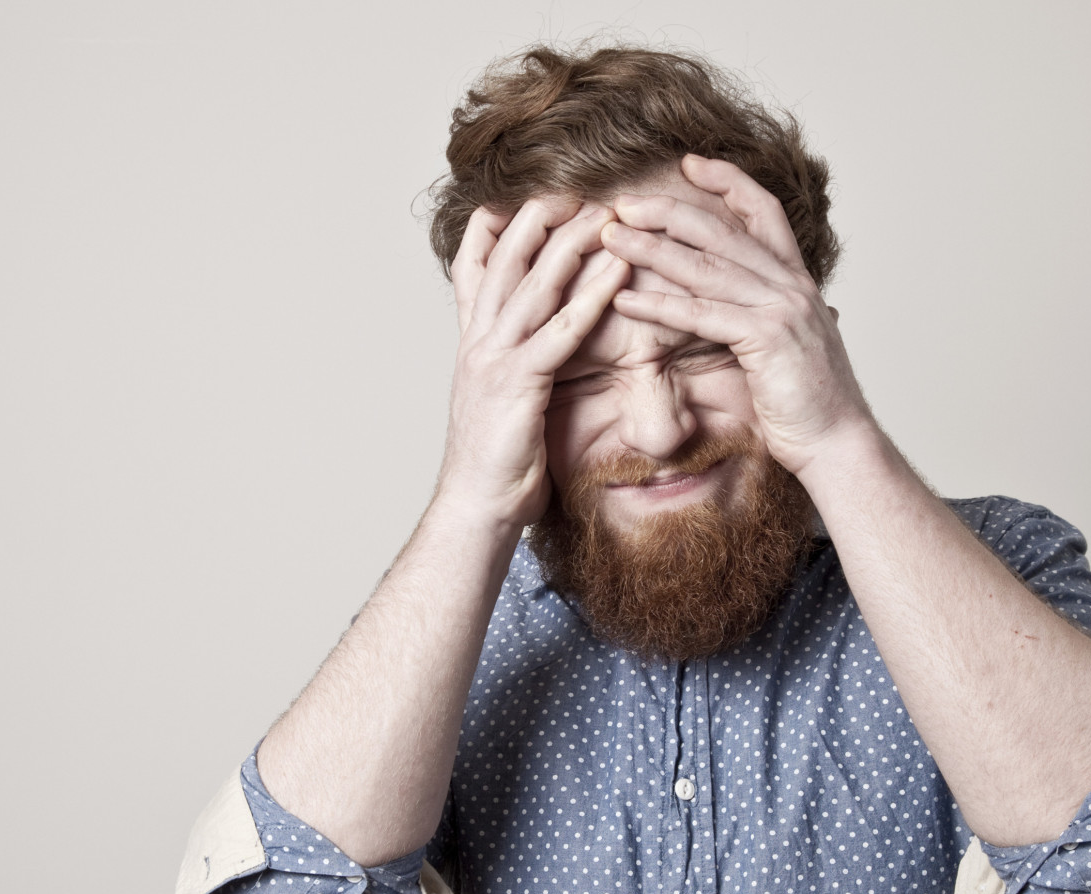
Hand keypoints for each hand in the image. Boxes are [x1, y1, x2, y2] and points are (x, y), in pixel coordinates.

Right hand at [436, 197, 631, 527]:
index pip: (474, 264)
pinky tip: (618, 271)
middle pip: (504, 257)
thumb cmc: (495, 463)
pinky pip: (560, 329)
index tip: (527, 197)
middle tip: (577, 188)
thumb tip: (535, 353)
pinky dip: (591, 296)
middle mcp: (478, 340)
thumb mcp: (497, 401)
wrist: (474, 508)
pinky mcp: (519, 383)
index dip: (497, 225)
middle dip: (539, 216)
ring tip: (606, 211)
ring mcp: (494, 359)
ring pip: (532, 283)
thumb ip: (512, 367)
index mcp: (472, 342)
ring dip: (571, 242)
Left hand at [599, 155, 872, 474]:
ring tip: (610, 238)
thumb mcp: (792, 345)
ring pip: (706, 266)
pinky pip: (702, 315)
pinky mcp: (767, 340)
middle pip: (723, 230)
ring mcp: (782, 309)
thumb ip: (772, 317)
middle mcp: (792, 285)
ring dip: (651, 250)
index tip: (690, 163)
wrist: (839, 444)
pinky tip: (624, 300)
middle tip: (623, 202)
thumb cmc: (810, 403)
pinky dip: (659, 306)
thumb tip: (759, 310)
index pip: (764, 211)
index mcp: (797, 280)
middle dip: (668, 211)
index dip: (727, 182)